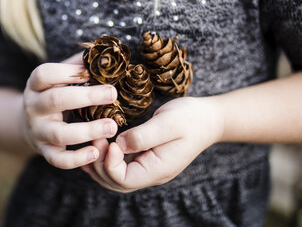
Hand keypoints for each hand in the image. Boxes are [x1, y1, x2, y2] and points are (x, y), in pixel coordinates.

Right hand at [21, 52, 118, 168]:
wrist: (28, 124)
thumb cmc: (54, 94)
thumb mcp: (58, 78)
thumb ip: (78, 66)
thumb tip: (106, 51)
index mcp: (36, 85)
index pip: (45, 74)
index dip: (67, 71)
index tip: (93, 71)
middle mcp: (33, 107)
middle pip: (56, 101)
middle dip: (86, 97)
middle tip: (113, 94)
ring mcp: (38, 131)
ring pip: (60, 134)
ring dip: (87, 130)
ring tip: (112, 126)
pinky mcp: (45, 152)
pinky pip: (59, 160)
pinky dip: (77, 159)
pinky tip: (96, 152)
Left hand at [82, 97, 223, 192]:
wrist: (209, 118)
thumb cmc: (191, 118)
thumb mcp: (168, 123)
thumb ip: (144, 135)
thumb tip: (119, 144)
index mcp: (158, 169)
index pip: (124, 179)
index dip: (109, 163)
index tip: (109, 141)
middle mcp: (151, 173)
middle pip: (116, 183)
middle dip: (100, 165)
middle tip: (94, 140)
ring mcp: (148, 167)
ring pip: (116, 177)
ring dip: (101, 163)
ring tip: (92, 143)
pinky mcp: (145, 158)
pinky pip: (121, 166)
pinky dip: (107, 158)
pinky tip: (99, 145)